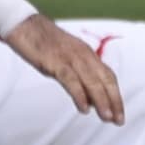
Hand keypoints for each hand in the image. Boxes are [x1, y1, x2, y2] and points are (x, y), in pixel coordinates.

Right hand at [1, 10, 125, 123]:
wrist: (24, 24)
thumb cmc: (44, 43)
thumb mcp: (66, 58)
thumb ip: (78, 75)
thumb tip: (89, 98)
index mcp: (87, 54)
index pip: (108, 76)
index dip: (116, 95)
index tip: (120, 112)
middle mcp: (84, 55)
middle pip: (105, 80)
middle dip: (114, 101)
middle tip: (119, 120)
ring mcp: (70, 58)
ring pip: (92, 82)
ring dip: (101, 101)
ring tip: (107, 118)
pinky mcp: (56, 62)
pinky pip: (71, 81)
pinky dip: (80, 95)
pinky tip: (84, 109)